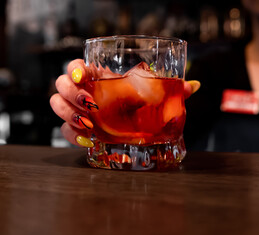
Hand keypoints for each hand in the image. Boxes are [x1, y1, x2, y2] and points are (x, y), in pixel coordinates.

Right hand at [49, 59, 199, 146]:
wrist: (133, 123)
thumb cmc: (140, 104)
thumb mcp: (154, 95)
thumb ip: (171, 89)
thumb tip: (195, 86)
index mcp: (98, 77)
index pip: (75, 66)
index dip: (73, 69)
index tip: (82, 76)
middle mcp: (84, 91)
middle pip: (60, 85)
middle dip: (71, 94)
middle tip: (90, 105)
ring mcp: (78, 110)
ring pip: (57, 106)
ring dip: (68, 114)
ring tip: (88, 123)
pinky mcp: (79, 129)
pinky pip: (65, 131)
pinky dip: (72, 135)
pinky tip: (87, 139)